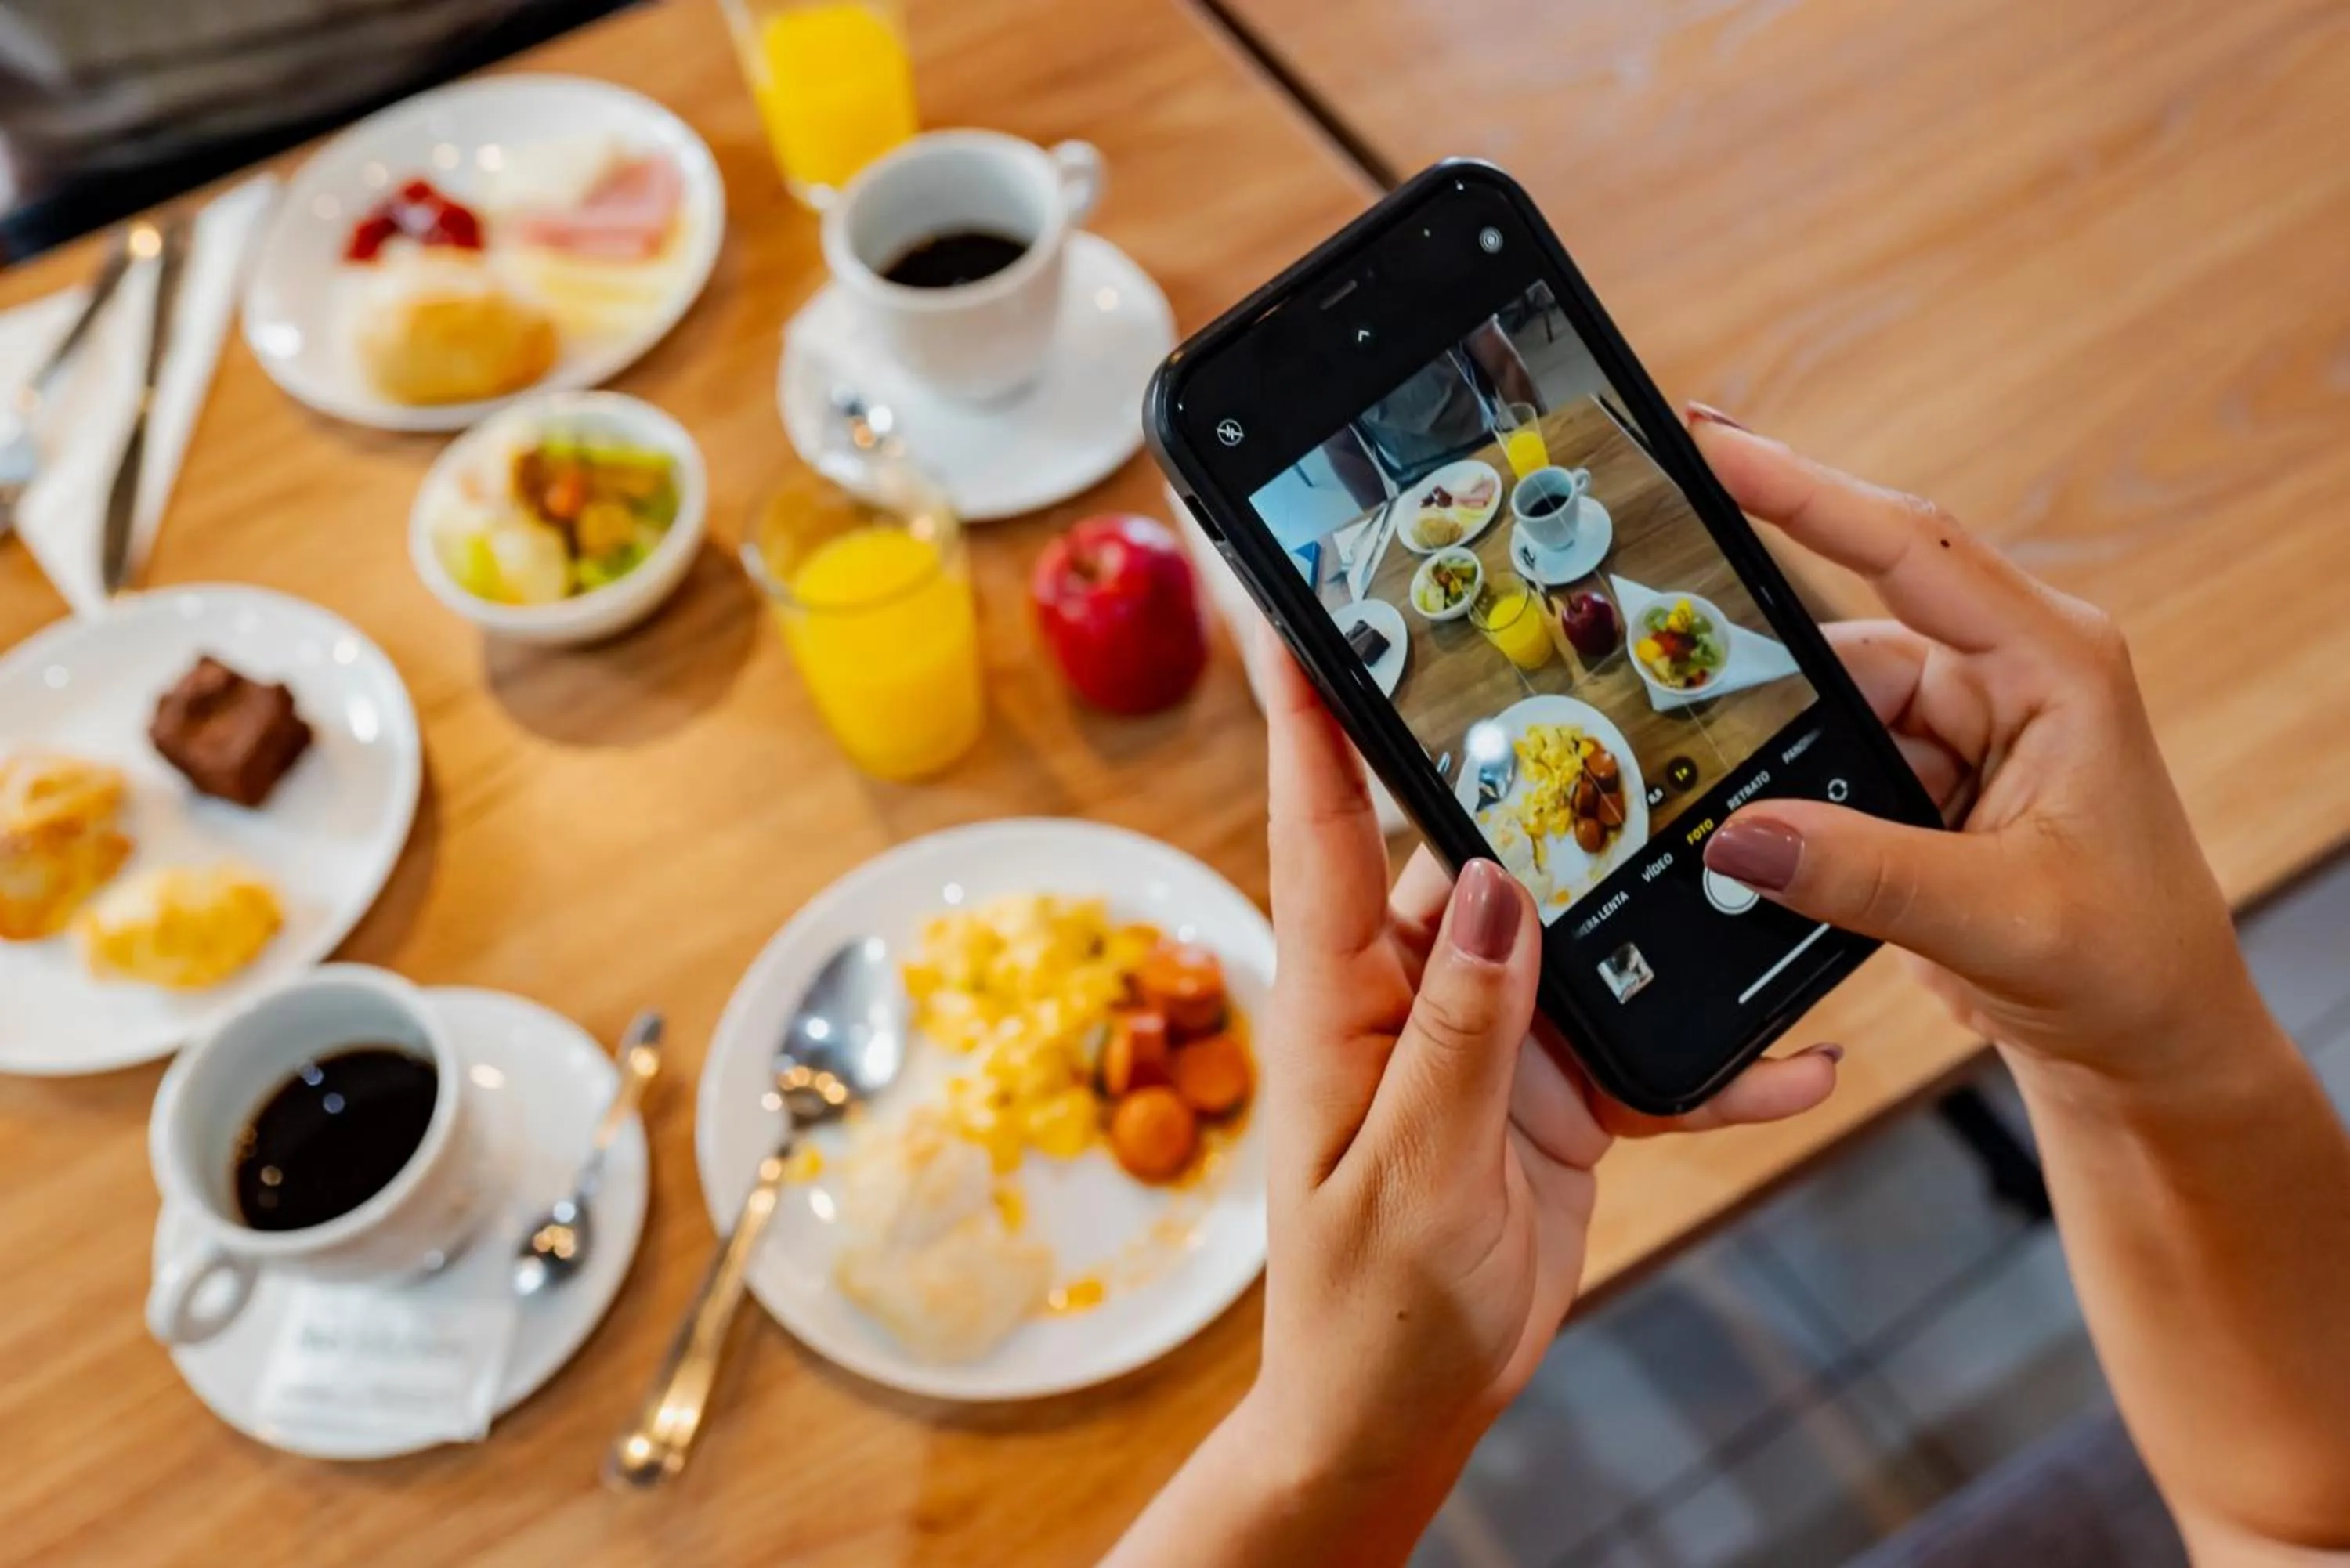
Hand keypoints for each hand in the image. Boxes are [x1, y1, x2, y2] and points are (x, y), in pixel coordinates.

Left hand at [1243, 624, 1837, 1518]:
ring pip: (1578, 942)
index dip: (1311, 719)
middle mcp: (1411, 998)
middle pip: (1476, 860)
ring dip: (1655, 920)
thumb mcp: (1413, 1172)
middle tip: (1612, 694)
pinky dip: (1709, 1065)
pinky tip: (1790, 1060)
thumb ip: (1460, 1029)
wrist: (1405, 1415)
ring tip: (1746, 865)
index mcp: (1342, 1002)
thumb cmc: (1369, 1313)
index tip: (1297, 615)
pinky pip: (1639, 1057)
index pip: (1324, 832)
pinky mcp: (1551, 1094)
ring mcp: (1487, 1041)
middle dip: (1544, 787)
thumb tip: (1493, 887)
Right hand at [1689, 408, 2259, 1075]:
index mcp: (2053, 663)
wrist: (2149, 1051)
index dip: (1803, 488)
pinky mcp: (1919, 787)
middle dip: (1759, 676)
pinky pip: (1820, 770)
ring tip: (1720, 808)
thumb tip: (1735, 839)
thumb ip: (1864, 876)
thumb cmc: (2133, 969)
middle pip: (1841, 639)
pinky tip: (1754, 845)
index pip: (1910, 546)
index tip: (1711, 441)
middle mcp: (2002, 677)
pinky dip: (1784, 807)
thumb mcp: (2004, 920)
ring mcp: (1957, 732)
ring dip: (1775, 764)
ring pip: (1818, 713)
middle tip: (1658, 675)